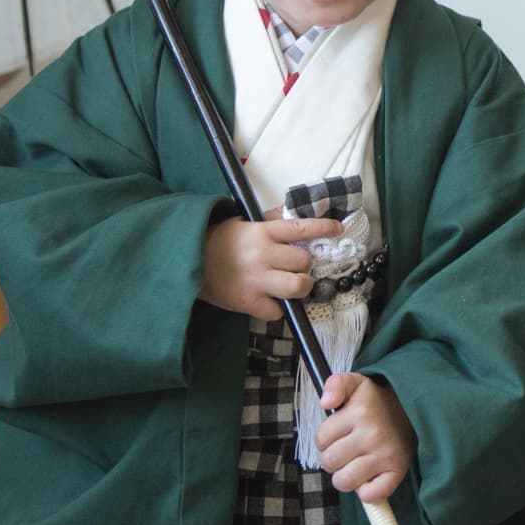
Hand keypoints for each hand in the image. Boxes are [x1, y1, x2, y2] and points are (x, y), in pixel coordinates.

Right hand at [198, 216, 341, 319]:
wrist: (186, 262)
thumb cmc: (217, 241)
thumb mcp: (242, 222)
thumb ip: (270, 220)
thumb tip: (294, 214)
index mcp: (261, 232)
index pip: (300, 227)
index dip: (323, 228)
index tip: (338, 229)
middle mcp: (262, 255)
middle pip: (303, 260)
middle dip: (304, 264)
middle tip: (295, 266)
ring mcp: (256, 280)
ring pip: (297, 286)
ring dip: (300, 286)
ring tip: (292, 285)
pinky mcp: (248, 302)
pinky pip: (277, 310)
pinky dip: (277, 308)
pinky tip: (269, 301)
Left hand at [317, 372, 415, 500]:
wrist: (414, 408)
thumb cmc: (378, 401)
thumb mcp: (356, 383)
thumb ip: (335, 385)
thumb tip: (325, 403)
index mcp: (359, 412)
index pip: (321, 439)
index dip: (326, 439)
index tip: (340, 434)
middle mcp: (372, 434)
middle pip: (329, 462)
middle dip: (333, 458)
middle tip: (347, 449)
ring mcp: (386, 454)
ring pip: (344, 481)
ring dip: (345, 477)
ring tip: (356, 463)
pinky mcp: (397, 471)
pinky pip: (371, 495)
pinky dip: (367, 492)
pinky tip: (369, 477)